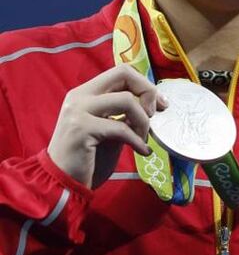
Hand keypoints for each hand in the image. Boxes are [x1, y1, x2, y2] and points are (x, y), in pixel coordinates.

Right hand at [47, 64, 162, 188]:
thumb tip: (155, 102)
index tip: (159, 104)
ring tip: (143, 139)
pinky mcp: (81, 129)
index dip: (145, 85)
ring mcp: (77, 111)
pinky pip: (121, 128)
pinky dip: (137, 141)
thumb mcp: (111, 129)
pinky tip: (142, 152)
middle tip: (154, 115)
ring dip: (143, 121)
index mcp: (86, 93)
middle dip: (148, 92)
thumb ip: (126, 114)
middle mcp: (79, 96)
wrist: (63, 183)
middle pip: (123, 74)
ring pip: (126, 100)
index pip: (121, 71)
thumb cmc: (89, 158)